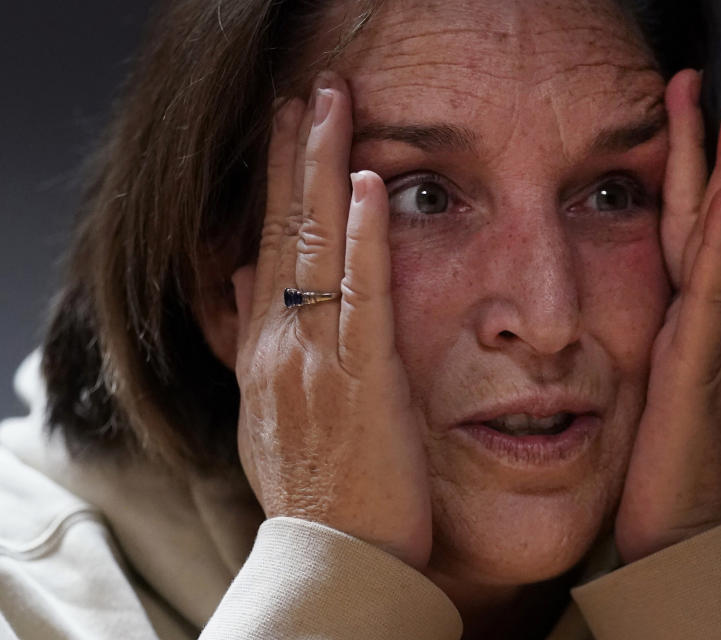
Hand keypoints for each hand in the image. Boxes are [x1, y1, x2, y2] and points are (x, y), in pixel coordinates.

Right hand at [231, 72, 432, 570]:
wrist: (335, 552)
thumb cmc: (316, 485)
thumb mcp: (267, 409)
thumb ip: (257, 340)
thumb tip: (242, 272)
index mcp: (264, 350)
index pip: (267, 246)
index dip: (278, 184)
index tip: (287, 131)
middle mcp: (279, 344)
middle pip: (284, 230)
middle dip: (295, 154)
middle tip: (307, 91)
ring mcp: (316, 358)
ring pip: (315, 248)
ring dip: (322, 170)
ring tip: (330, 105)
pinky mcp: (361, 379)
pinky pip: (361, 295)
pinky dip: (363, 238)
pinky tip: (366, 186)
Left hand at [614, 70, 720, 562]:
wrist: (685, 539)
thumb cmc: (654, 476)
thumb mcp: (634, 399)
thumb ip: (621, 355)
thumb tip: (576, 334)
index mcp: (680, 325)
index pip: (678, 235)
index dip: (674, 177)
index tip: (666, 120)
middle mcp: (704, 321)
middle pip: (703, 218)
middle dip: (702, 150)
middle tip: (695, 84)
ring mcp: (713, 337)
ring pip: (719, 238)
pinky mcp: (705, 364)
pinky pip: (717, 286)